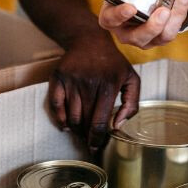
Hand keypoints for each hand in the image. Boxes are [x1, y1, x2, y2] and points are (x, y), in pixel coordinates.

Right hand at [48, 35, 139, 153]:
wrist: (89, 40)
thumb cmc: (113, 63)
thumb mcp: (131, 79)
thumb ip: (132, 104)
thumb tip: (117, 126)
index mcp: (108, 86)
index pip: (99, 122)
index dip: (97, 140)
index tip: (96, 148)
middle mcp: (89, 84)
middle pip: (84, 122)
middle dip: (86, 136)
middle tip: (89, 140)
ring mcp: (71, 80)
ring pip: (70, 117)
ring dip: (75, 128)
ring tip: (81, 130)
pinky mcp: (58, 77)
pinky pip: (55, 106)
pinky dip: (60, 118)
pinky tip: (67, 122)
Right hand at [88, 0, 187, 48]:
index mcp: (110, 20)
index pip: (112, 21)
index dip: (120, 15)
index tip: (131, 7)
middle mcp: (128, 34)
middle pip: (140, 37)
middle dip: (153, 26)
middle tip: (163, 10)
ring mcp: (147, 39)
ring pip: (162, 36)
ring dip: (175, 19)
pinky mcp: (162, 37)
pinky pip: (175, 30)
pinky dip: (183, 12)